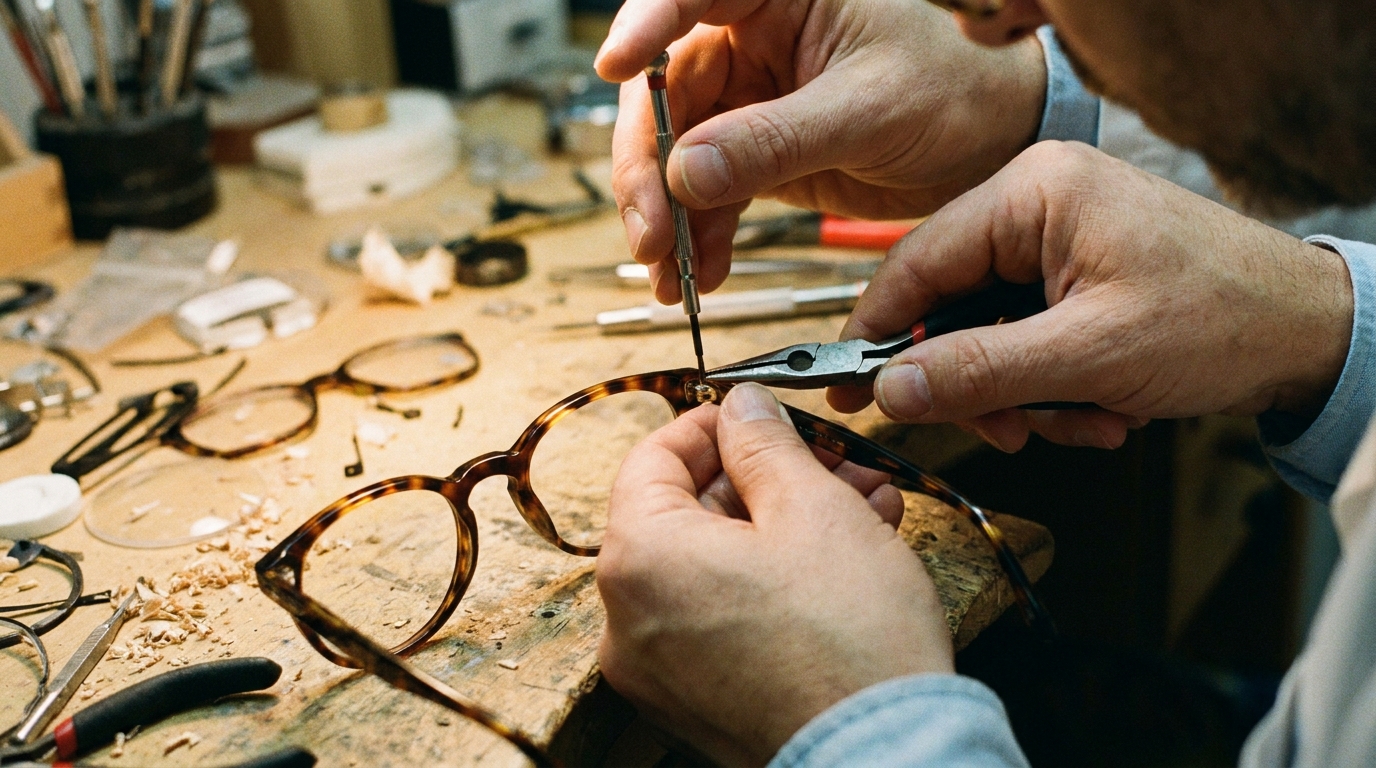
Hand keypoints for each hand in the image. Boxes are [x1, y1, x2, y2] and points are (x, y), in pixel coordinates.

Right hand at [596, 0, 1045, 303]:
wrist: (992, 142)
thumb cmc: (954, 90)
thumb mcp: (869, 110)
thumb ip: (778, 141)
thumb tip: (690, 172)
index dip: (644, 26)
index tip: (615, 65)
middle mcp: (751, 39)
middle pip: (664, 93)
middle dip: (648, 168)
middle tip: (650, 231)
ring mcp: (748, 100)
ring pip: (676, 152)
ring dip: (666, 216)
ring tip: (667, 274)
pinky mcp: (755, 152)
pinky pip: (707, 192)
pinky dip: (699, 234)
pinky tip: (700, 271)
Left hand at [597, 383, 952, 764]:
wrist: (886, 756)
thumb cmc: (849, 639)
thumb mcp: (811, 506)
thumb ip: (764, 442)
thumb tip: (741, 406)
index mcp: (639, 560)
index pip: (651, 459)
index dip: (710, 424)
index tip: (756, 412)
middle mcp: (629, 619)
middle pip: (688, 513)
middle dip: (769, 477)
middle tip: (831, 458)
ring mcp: (660, 667)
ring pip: (715, 564)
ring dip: (784, 523)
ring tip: (862, 502)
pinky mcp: (697, 699)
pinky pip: (724, 614)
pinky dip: (772, 579)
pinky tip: (846, 555)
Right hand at [829, 141, 1354, 451]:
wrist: (1314, 333)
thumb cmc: (1224, 319)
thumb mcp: (1088, 355)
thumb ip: (980, 372)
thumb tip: (892, 389)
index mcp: (1030, 192)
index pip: (915, 264)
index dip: (878, 334)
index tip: (850, 393)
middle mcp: (1037, 207)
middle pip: (952, 307)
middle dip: (981, 383)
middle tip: (1007, 430)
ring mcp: (1058, 242)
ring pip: (989, 335)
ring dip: (1027, 396)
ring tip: (1086, 421)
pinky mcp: (1077, 277)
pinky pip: (1028, 340)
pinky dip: (1055, 388)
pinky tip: (1104, 409)